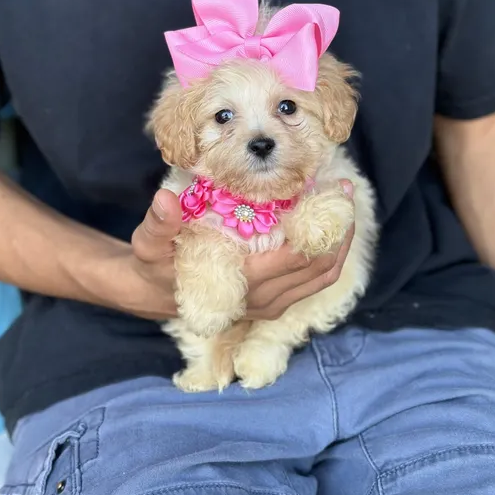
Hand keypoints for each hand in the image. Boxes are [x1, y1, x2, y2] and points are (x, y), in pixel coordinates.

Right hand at [116, 181, 354, 321]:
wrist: (153, 293)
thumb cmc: (156, 265)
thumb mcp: (150, 244)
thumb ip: (159, 224)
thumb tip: (165, 200)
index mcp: (242, 282)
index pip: (296, 259)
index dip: (321, 227)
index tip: (333, 192)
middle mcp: (263, 298)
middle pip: (319, 268)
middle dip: (339, 230)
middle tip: (344, 191)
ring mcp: (271, 303)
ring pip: (321, 278)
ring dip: (338, 244)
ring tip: (343, 206)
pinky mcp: (274, 302)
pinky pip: (311, 283)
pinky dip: (326, 257)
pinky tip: (326, 227)